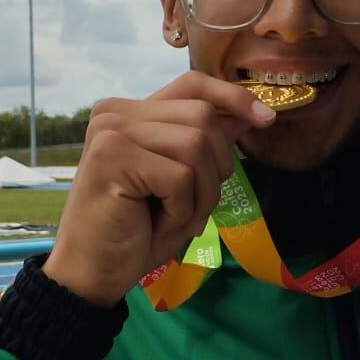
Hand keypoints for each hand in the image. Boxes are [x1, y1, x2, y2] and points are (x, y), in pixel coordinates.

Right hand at [44, 71, 276, 306]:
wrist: (92, 275)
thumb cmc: (136, 233)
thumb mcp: (183, 186)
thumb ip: (205, 146)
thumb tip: (244, 116)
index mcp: (129, 113)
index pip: (192, 84)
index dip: (233, 97)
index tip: (266, 119)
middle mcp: (115, 113)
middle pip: (202, 116)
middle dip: (216, 168)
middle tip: (194, 207)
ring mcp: (110, 131)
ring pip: (196, 144)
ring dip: (201, 194)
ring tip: (176, 217)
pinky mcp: (110, 156)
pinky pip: (179, 176)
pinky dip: (182, 209)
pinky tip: (157, 222)